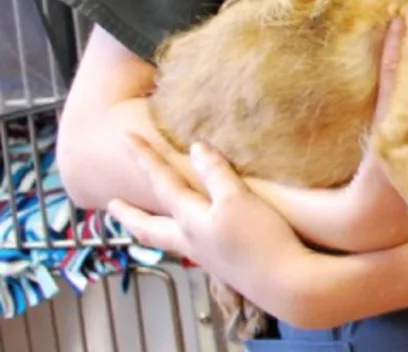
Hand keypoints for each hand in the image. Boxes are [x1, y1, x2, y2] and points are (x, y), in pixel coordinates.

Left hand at [108, 137, 320, 322]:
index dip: (145, 159)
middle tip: (111, 207)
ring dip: (150, 229)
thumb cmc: (260, 238)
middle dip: (129, 215)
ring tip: (142, 224)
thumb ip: (216, 174)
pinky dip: (176, 238)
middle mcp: (191, 240)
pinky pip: (187, 248)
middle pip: (150, 227)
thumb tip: (196, 148)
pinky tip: (190, 237)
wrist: (284, 281)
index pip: (162, 184)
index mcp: (191, 220)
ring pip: (167, 241)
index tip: (126, 138)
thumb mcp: (237, 198)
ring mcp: (206, 256)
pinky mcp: (224, 264)